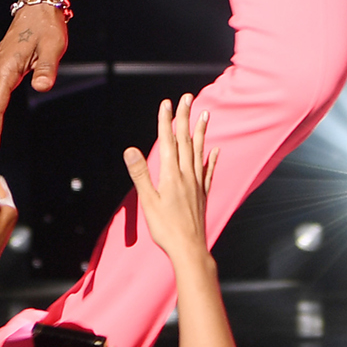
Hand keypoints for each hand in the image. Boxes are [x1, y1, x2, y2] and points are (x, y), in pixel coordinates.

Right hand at [123, 94, 216, 270]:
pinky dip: (212, 158)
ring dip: (200, 131)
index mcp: (171, 175)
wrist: (189, 249)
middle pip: (185, 140)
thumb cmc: (166, 228)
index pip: (168, 141)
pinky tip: (216, 150)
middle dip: (185, 118)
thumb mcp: (147, 201)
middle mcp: (187, 175)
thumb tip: (131, 150)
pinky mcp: (203, 194)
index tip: (166, 103)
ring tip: (204, 114)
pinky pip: (209, 171)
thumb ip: (140, 174)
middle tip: (188, 98)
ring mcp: (197, 184)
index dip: (166, 121)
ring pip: (199, 151)